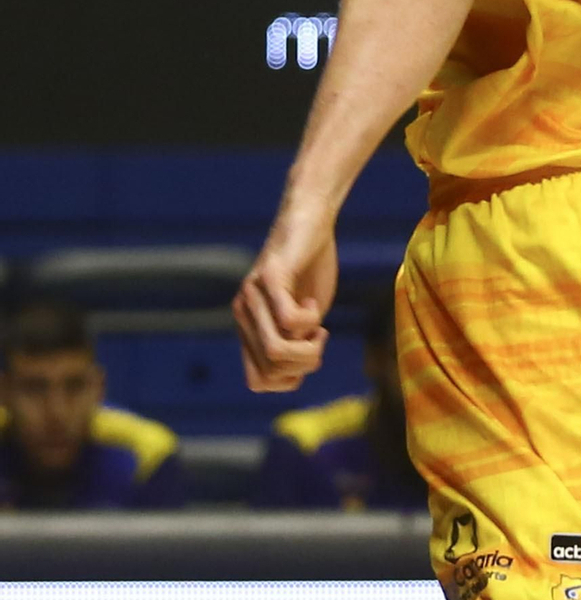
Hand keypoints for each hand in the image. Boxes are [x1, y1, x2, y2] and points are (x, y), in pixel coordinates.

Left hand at [232, 202, 337, 393]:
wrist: (311, 216)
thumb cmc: (311, 265)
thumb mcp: (304, 315)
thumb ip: (294, 343)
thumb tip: (293, 375)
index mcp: (247, 328)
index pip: (259, 383)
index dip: (291, 378)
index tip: (308, 348)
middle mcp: (243, 315)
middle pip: (272, 373)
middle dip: (306, 363)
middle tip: (319, 335)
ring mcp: (252, 296)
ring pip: (277, 353)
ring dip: (310, 347)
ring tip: (318, 324)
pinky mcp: (269, 277)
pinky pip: (289, 321)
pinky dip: (311, 320)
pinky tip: (312, 301)